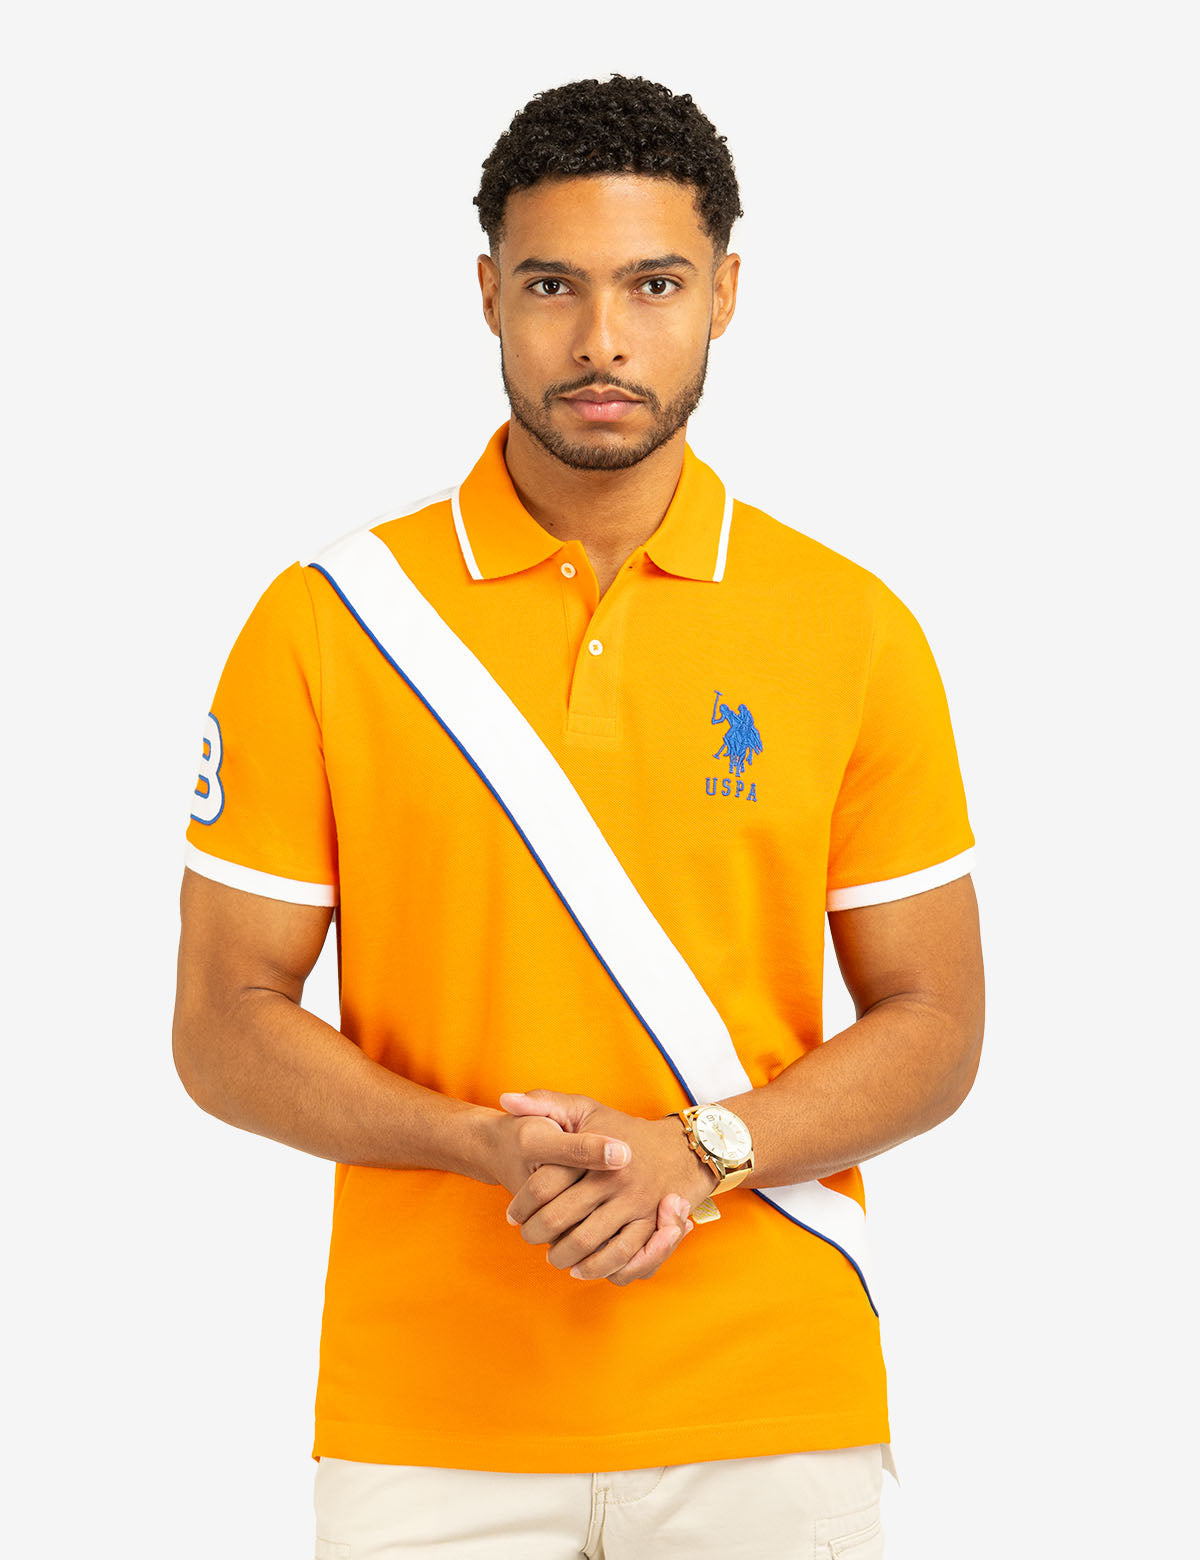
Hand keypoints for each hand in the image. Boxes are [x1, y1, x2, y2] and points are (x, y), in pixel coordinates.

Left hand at [500, 1090, 716, 1283]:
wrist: (680, 1149)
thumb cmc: (622, 1129)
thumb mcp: (585, 1108)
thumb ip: (544, 1103)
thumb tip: (507, 1099)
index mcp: (594, 1151)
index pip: (542, 1185)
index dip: (520, 1204)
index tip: (511, 1215)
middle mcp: (615, 1180)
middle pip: (560, 1220)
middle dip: (536, 1234)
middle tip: (529, 1238)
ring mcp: (636, 1205)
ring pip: (588, 1244)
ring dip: (563, 1256)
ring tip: (553, 1257)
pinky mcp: (653, 1226)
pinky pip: (623, 1257)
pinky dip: (598, 1269)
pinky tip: (581, 1269)